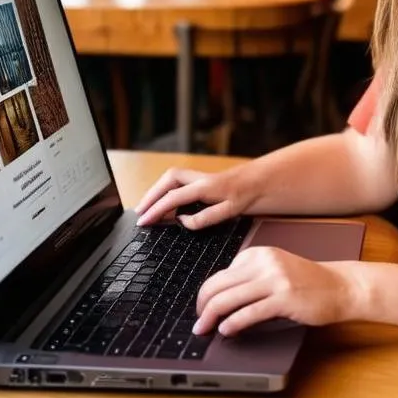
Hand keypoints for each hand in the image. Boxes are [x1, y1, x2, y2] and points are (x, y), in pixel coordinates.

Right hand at [134, 165, 260, 229]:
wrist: (259, 180)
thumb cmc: (246, 196)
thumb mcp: (229, 212)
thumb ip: (204, 218)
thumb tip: (181, 221)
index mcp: (203, 187)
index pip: (172, 198)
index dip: (156, 210)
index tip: (143, 221)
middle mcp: (198, 178)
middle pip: (166, 181)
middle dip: (150, 195)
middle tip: (139, 212)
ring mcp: (198, 176)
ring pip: (170, 178)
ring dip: (156, 190)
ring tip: (146, 207)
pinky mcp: (200, 179)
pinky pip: (176, 181)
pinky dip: (165, 189)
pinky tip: (163, 201)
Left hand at [193, 247, 359, 336]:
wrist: (340, 286)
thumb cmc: (308, 282)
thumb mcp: (275, 271)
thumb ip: (250, 278)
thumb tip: (219, 300)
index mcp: (258, 254)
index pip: (221, 274)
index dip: (206, 295)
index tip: (202, 310)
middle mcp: (264, 262)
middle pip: (218, 284)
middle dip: (201, 306)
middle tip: (197, 322)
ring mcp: (275, 279)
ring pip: (228, 298)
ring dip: (210, 317)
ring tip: (204, 329)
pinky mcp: (284, 298)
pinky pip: (249, 312)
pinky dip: (232, 324)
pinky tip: (226, 331)